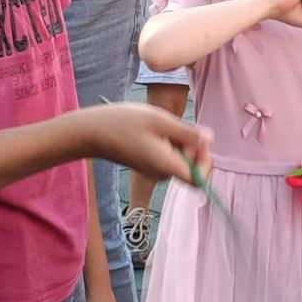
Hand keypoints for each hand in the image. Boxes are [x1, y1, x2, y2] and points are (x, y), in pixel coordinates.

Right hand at [89, 103, 212, 182]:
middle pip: (191, 167)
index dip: (206, 162)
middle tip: (177, 127)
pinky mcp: (147, 164)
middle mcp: (161, 174)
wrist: (91, 131)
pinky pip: (168, 156)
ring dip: (179, 142)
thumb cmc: (123, 123)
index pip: (199, 180)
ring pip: (179, 159)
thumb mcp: (161, 122)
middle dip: (192, 146)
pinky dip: (168, 142)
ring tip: (161, 126)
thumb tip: (210, 140)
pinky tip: (154, 129)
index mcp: (166, 167)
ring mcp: (153, 170)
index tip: (199, 141)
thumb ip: (188, 133)